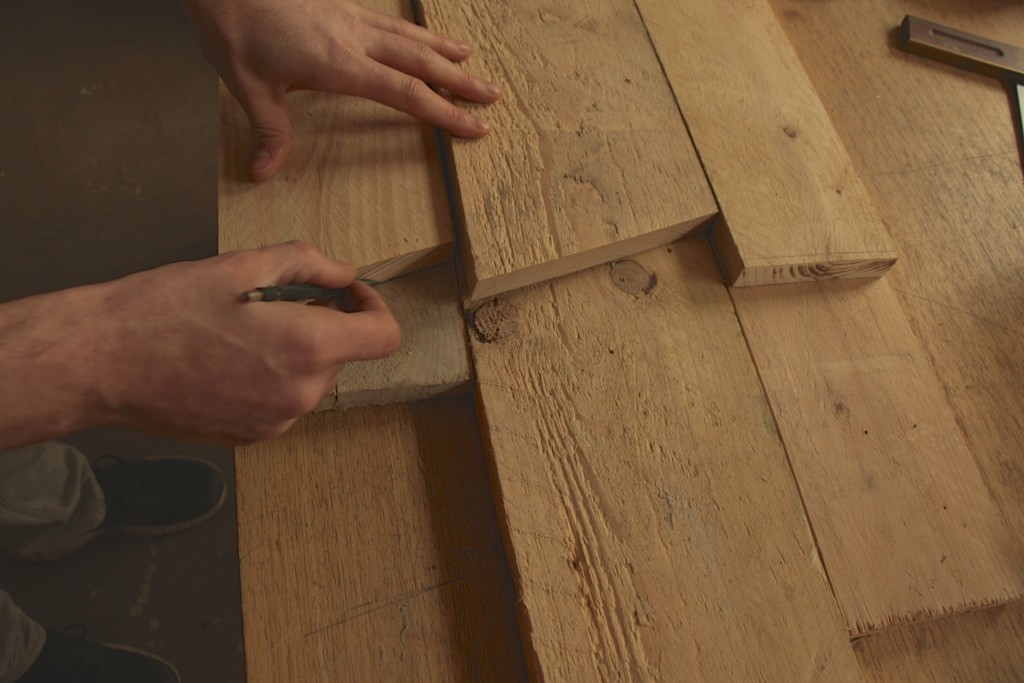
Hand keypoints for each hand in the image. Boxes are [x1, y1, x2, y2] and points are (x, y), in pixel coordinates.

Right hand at [0, 242, 398, 447]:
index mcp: (307, 349)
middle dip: (323, 323)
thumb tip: (344, 273)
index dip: (373, 307)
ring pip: (312, 378)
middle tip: (273, 300)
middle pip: (343, 355)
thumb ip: (308, 264)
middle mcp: (300, 395)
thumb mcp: (241, 265)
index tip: (347, 293)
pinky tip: (226, 358)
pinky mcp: (251, 437)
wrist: (102, 362)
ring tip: (240, 329)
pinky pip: (283, 400)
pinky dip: (271, 376)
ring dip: (295, 350)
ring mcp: (277, 422)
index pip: (384, 337)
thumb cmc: (165, 309)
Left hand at [179, 0, 501, 180]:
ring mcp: (348, 15)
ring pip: (408, 35)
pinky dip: (413, 30)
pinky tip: (418, 34)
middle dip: (460, 81)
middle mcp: (353, 38)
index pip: (405, 93)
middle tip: (492, 96)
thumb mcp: (247, 87)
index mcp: (339, 64)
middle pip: (420, 62)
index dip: (444, 112)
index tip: (474, 126)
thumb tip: (263, 173)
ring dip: (442, 49)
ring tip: (470, 57)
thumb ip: (268, 131)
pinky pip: (389, 20)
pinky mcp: (339, 3)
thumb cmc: (233, 27)